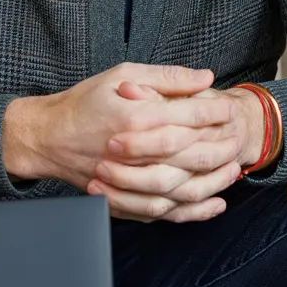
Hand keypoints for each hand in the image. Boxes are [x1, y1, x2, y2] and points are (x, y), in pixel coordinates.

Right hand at [4, 65, 244, 221]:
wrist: (47, 138)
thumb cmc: (85, 102)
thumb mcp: (122, 74)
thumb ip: (166, 77)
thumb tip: (205, 78)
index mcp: (134, 117)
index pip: (188, 116)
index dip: (215, 113)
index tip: (231, 109)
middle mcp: (133, 152)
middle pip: (191, 154)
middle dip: (221, 147)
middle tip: (238, 140)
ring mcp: (127, 181)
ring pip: (182, 188)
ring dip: (213, 181)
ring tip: (234, 170)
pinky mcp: (123, 201)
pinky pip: (164, 212)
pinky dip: (192, 211)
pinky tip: (213, 203)